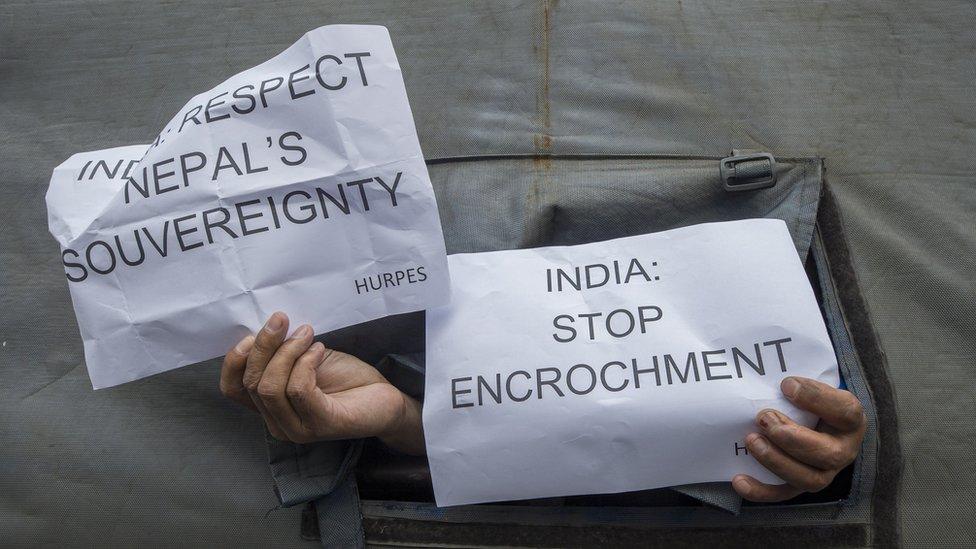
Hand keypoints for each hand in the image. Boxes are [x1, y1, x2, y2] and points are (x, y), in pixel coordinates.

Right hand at [219, 311, 424, 454]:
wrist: (385, 397)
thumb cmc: (346, 377)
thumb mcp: (305, 358)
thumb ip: (281, 352)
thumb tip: (264, 327)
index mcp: (269, 406)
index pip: (231, 388)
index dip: (234, 360)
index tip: (251, 333)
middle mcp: (277, 422)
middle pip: (251, 382)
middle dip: (264, 345)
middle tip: (282, 319)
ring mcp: (297, 429)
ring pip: (271, 387)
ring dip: (287, 351)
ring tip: (307, 333)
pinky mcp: (321, 426)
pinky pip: (298, 389)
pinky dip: (306, 363)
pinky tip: (319, 350)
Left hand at [732, 376, 865, 501]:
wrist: (820, 420)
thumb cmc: (815, 400)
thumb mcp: (818, 387)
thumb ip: (804, 383)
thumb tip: (782, 382)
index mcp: (850, 421)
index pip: (844, 411)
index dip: (815, 398)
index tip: (786, 384)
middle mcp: (843, 451)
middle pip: (826, 454)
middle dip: (791, 438)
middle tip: (764, 418)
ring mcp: (824, 472)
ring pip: (808, 479)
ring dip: (776, 461)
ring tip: (752, 440)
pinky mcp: (802, 484)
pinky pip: (784, 494)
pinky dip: (761, 491)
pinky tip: (739, 481)